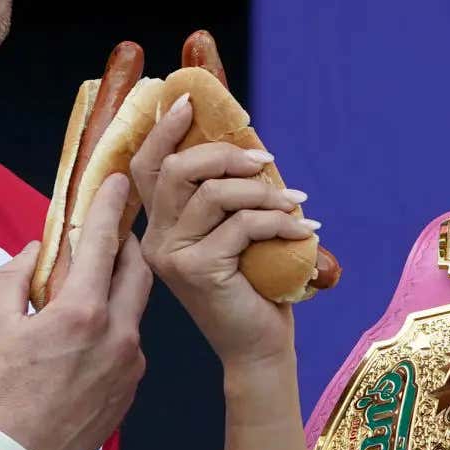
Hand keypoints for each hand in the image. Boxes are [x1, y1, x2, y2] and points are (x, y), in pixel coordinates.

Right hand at [0, 172, 153, 449]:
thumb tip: (36, 251)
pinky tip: (90, 338)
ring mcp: (131, 363)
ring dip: (120, 290)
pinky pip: (131, 344)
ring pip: (136, 309)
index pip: (102, 243)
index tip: (117, 181)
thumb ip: (15, 276)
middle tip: (112, 232)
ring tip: (94, 288)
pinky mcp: (132, 388)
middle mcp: (117, 334)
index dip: (109, 206)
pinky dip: (116, 329)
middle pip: (138, 269)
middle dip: (127, 245)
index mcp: (81, 312)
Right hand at [131, 94, 313, 367]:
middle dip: (226, 155)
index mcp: (161, 226)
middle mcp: (157, 239)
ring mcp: (173, 256)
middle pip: (177, 169)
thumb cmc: (253, 287)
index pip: (147, 166)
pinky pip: (242, 225)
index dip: (164, 130)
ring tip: (294, 204)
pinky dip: (278, 222)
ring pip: (214, 194)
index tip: (191, 102)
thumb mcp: (236, 232)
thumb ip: (228, 195)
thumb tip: (247, 145)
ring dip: (263, 192)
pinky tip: (302, 231)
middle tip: (265, 162)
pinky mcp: (198, 270)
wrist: (258, 346)